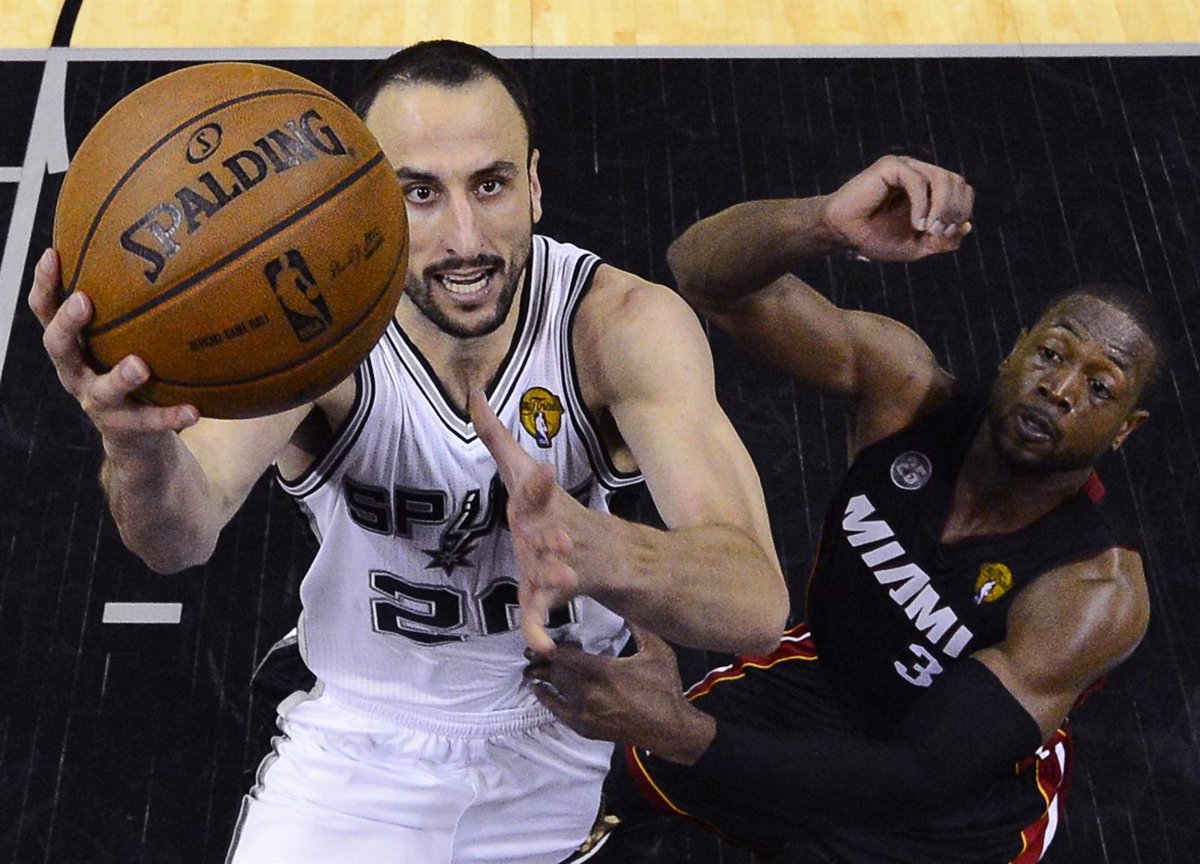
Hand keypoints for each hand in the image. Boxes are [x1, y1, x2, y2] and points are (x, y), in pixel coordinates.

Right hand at [28, 249, 198, 452]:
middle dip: (68, 323)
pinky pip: (150, 422)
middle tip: (84, 301)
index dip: (45, 284)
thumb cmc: (131, 372)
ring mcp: (98, 404)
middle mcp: (76, 373)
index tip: (54, 254)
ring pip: (102, 390)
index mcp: (73, 347)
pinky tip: (194, 411)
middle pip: (58, 347)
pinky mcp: (126, 429)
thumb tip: (167, 249)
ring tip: (140, 366)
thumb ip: (133, 307)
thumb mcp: (125, 339)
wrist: (136, 438)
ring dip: (120, 377)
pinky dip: (171, 416)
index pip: (47, 310)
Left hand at [469, 389, 588, 654]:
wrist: (611, 558)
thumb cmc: (552, 512)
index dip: (538, 482)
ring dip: (556, 578)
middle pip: (550, 535)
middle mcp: (550, 533)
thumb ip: (497, 436)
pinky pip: (541, 613)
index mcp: (540, 505)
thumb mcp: (523, 476)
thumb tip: (472, 391)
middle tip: (556, 538)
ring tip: (564, 582)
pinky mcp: (549, 595)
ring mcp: (553, 567)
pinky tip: (538, 645)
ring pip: (553, 575)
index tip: (541, 469)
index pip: (538, 490)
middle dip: (553, 536)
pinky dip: (539, 629)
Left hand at [524, 622, 716, 764]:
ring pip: (554, 690)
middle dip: (542, 661)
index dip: (549, 646)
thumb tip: (622, 601)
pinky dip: (546, 699)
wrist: (670, 729)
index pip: (564, 656)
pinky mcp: (585, 728)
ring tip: (531, 667)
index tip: (543, 638)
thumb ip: (638, 625)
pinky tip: (538, 689)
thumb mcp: (657, 650)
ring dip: (541, 677)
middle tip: (532, 651)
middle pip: (555, 672)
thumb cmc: (664, 687)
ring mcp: (585, 713)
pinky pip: (557, 711)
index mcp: (603, 671)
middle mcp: (588, 692)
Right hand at [821, 155, 973, 262]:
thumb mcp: (915, 247)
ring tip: (928, 229)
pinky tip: (916, 224)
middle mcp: (919, 172)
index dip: (962, 211)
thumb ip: (941, 241)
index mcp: (928, 188)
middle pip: (957, 181)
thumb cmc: (873, 239)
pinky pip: (918, 181)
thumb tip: (967, 227)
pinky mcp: (890, 166)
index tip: (945, 235)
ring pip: (942, 178)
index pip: (961, 189)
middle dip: (955, 210)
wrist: (841, 235)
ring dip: (942, 207)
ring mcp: (905, 167)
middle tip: (938, 233)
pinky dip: (923, 205)